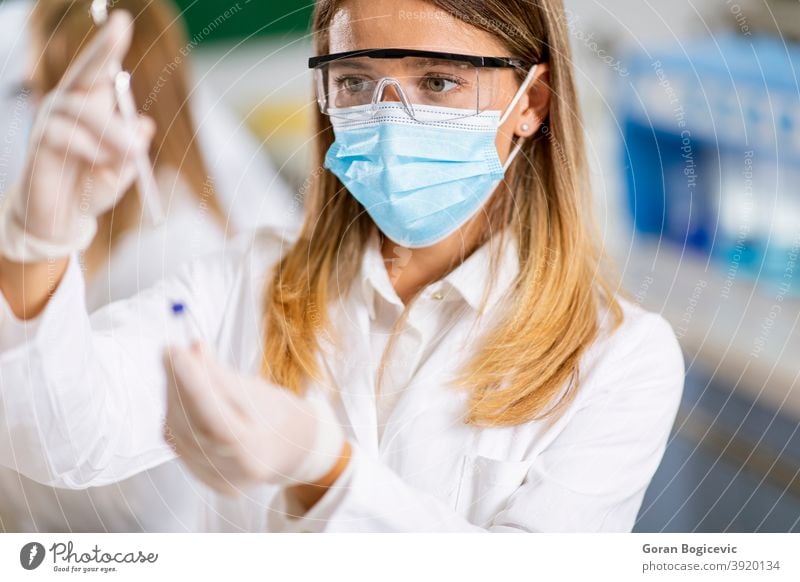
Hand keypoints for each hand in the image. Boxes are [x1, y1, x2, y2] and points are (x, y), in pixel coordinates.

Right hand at [0, 10, 153, 262]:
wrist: (64, 218)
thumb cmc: (93, 186)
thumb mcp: (123, 170)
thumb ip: (133, 147)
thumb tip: (144, 123)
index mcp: (94, 107)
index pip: (102, 71)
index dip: (110, 46)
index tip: (122, 20)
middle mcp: (71, 105)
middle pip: (85, 71)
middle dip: (103, 48)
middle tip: (121, 27)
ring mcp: (53, 120)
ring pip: (83, 109)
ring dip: (112, 131)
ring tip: (132, 153)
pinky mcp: (40, 140)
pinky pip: (66, 134)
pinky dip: (89, 149)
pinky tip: (97, 164)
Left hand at [163, 343, 346, 495]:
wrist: (293, 449)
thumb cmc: (278, 415)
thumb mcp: (258, 390)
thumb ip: (222, 374)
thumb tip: (192, 350)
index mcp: (255, 450)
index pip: (215, 418)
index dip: (192, 384)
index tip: (174, 352)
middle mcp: (235, 472)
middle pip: (192, 425)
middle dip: (178, 385)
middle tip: (171, 352)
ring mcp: (217, 481)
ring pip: (178, 434)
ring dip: (173, 397)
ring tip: (178, 369)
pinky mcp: (205, 479)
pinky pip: (178, 442)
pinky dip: (175, 413)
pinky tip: (180, 394)